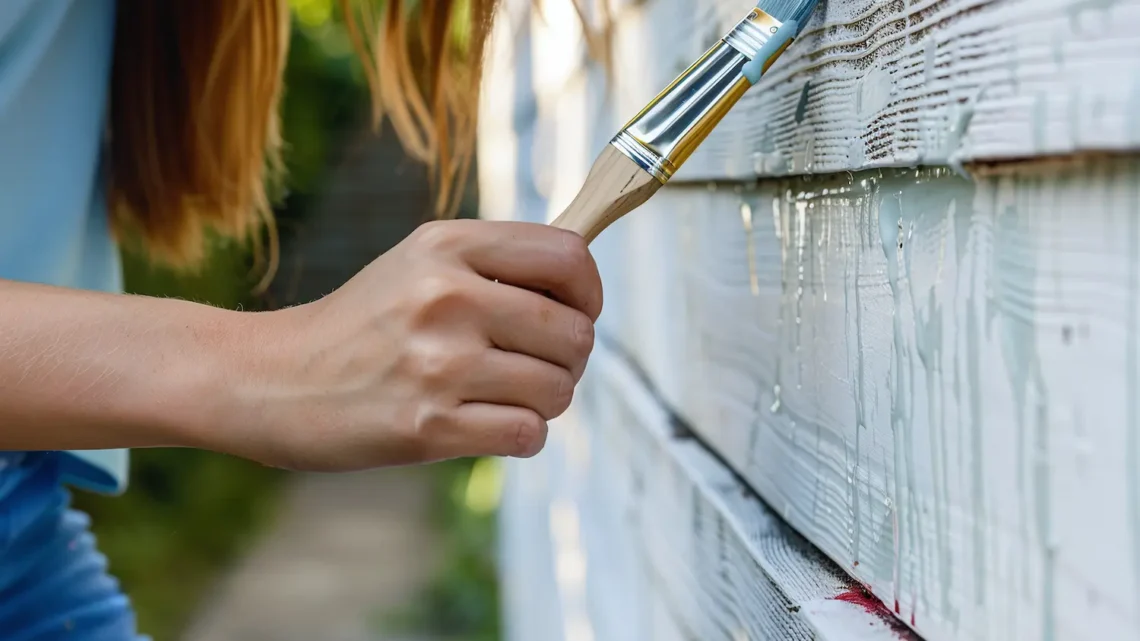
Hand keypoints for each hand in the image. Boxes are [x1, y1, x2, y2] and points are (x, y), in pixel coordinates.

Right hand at [231, 219, 602, 470]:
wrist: (271, 379)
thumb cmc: (362, 324)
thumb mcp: (420, 264)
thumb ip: (497, 263)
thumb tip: (584, 281)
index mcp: (448, 246)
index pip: (569, 257)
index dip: (590, 293)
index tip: (576, 313)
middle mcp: (446, 296)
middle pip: (574, 333)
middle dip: (569, 359)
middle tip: (534, 366)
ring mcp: (437, 362)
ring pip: (558, 389)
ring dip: (544, 402)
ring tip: (504, 396)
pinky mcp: (427, 425)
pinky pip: (527, 434)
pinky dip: (521, 436)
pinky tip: (488, 425)